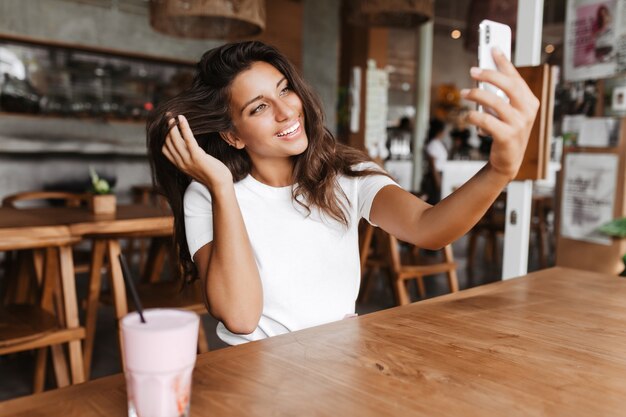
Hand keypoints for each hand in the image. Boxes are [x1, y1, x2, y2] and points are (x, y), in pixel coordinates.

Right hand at [162, 115, 233, 189]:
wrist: (220, 185)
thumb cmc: (212, 174)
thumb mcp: (197, 165)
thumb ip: (190, 156)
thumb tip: (189, 144)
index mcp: (179, 165)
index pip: (164, 149)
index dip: (163, 137)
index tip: (165, 126)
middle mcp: (181, 163)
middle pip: (168, 143)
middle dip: (166, 128)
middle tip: (167, 116)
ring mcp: (188, 160)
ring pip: (175, 140)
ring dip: (172, 126)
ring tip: (172, 115)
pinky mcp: (197, 157)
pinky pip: (188, 139)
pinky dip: (184, 128)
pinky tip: (182, 118)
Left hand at [461, 48, 539, 179]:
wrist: (508, 161)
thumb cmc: (505, 131)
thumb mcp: (507, 112)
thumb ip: (501, 96)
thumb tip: (483, 74)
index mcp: (530, 101)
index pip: (516, 77)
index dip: (504, 62)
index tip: (493, 47)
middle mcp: (528, 111)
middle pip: (508, 86)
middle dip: (489, 75)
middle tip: (473, 70)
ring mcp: (519, 125)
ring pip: (495, 102)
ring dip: (476, 95)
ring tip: (464, 92)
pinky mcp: (507, 137)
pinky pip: (486, 121)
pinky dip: (473, 116)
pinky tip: (466, 115)